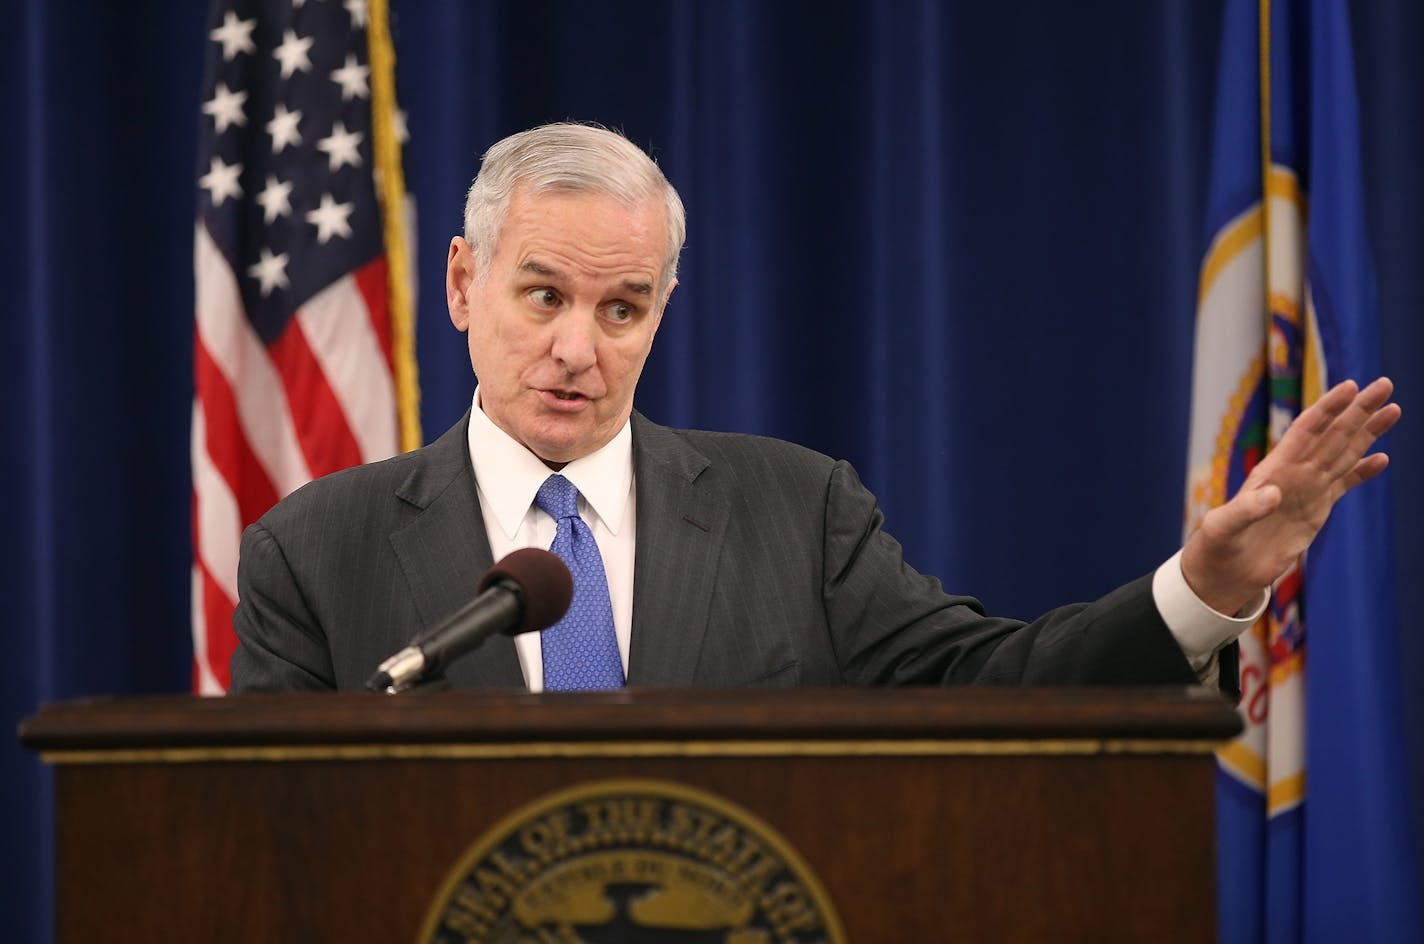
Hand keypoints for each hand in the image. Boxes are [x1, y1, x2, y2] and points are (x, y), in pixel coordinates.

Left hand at [1180, 376, 1400, 614]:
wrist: (1225, 571)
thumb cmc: (1216, 547)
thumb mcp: (1224, 527)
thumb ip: (1246, 510)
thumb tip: (1273, 494)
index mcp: (1272, 472)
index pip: (1304, 432)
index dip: (1327, 409)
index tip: (1350, 387)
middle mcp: (1293, 474)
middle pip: (1333, 435)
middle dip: (1359, 410)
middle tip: (1385, 384)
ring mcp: (1306, 490)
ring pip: (1344, 453)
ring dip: (1367, 432)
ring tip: (1393, 409)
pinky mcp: (1315, 509)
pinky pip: (1344, 485)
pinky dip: (1362, 472)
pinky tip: (1382, 458)